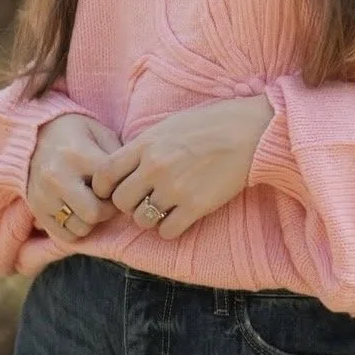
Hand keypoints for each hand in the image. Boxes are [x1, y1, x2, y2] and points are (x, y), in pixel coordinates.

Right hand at [27, 113, 122, 245]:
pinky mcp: (36, 209)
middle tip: (108, 200)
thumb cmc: (78, 133)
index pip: (109, 187)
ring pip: (80, 228)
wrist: (38, 134)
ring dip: (92, 221)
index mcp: (78, 155)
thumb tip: (134, 182)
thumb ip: (118, 157)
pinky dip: (76, 228)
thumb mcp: (101, 134)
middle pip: (93, 213)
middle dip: (108, 211)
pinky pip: (63, 235)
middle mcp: (58, 177)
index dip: (122, 189)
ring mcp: (44, 195)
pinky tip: (78, 212)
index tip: (121, 185)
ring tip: (92, 204)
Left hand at [90, 95, 273, 240]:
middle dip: (129, 204)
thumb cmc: (212, 123)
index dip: (104, 187)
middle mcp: (155, 166)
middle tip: (144, 199)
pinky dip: (171, 228)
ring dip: (150, 217)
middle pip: (120, 202)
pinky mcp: (196, 206)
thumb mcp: (170, 124)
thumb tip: (126, 167)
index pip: (104, 174)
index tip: (114, 190)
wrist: (250, 131)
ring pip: (141, 220)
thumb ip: (145, 145)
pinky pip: (167, 231)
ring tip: (164, 207)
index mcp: (146, 143)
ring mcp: (175, 188)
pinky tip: (181, 215)